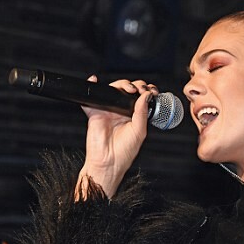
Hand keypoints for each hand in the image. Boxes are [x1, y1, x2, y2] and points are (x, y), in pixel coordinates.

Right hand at [76, 76, 157, 198]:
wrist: (109, 162)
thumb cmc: (124, 152)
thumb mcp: (139, 131)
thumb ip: (142, 112)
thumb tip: (145, 95)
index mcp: (134, 116)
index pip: (140, 98)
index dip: (146, 91)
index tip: (152, 90)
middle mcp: (121, 112)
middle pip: (127, 90)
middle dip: (136, 85)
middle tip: (141, 89)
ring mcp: (108, 111)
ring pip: (113, 90)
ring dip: (121, 84)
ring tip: (129, 88)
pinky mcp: (95, 113)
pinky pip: (91, 98)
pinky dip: (91, 86)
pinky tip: (95, 81)